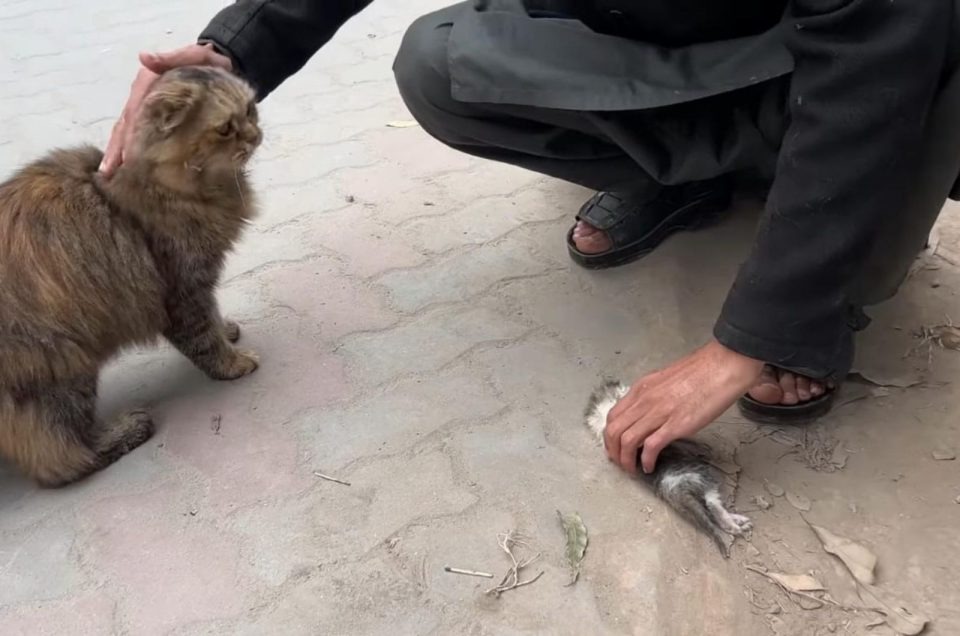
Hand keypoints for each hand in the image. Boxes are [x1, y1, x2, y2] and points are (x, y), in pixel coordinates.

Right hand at [99, 43, 232, 175]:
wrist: (222, 66)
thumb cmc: (205, 63)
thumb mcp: (194, 56)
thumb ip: (173, 57)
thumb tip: (145, 58)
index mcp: (148, 86)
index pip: (133, 113)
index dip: (128, 135)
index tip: (123, 157)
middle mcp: (144, 100)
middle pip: (126, 127)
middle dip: (116, 151)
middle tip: (107, 175)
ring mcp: (151, 111)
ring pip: (131, 134)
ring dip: (121, 155)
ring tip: (113, 177)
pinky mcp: (163, 121)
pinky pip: (146, 137)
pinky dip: (137, 153)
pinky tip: (134, 170)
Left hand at [604, 340, 764, 473]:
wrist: (724, 365)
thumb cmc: (702, 372)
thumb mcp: (666, 380)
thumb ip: (653, 396)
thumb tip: (649, 412)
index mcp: (642, 389)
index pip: (613, 416)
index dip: (610, 436)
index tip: (615, 447)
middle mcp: (645, 400)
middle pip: (613, 431)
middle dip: (613, 451)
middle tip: (621, 462)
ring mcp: (659, 412)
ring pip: (626, 441)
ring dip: (626, 460)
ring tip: (633, 469)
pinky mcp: (676, 425)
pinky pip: (650, 447)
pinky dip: (646, 461)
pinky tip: (650, 467)